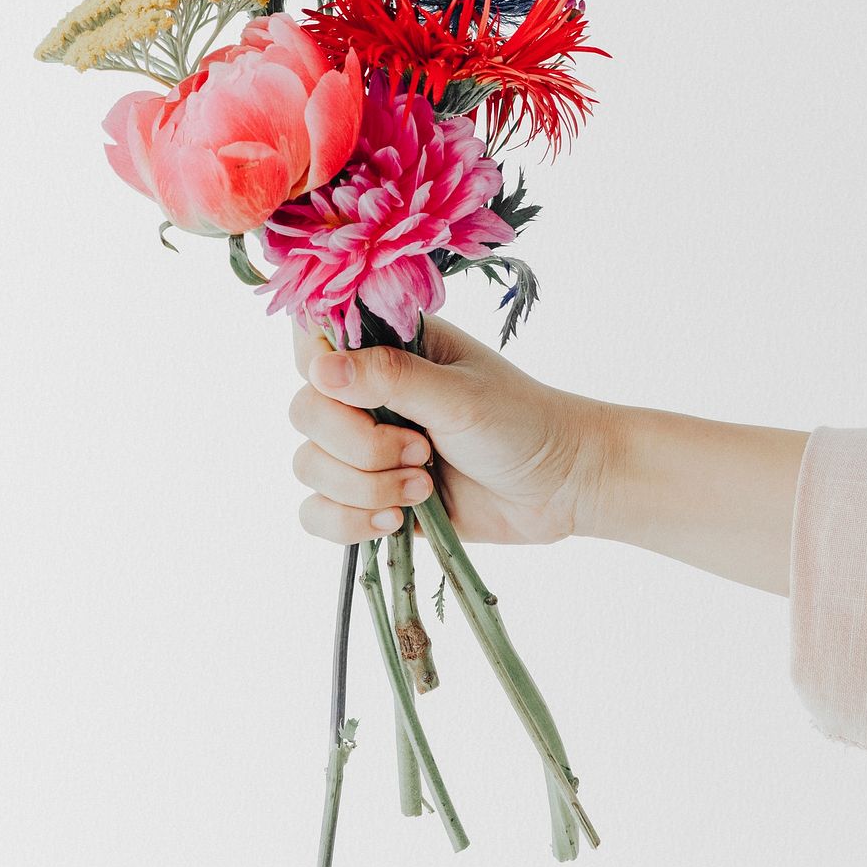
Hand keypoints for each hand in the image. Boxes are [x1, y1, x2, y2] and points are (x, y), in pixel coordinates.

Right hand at [288, 316, 611, 545]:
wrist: (561, 487)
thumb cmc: (522, 423)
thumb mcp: (459, 395)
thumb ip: (389, 378)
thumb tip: (320, 368)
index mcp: (387, 348)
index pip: (313, 343)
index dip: (319, 370)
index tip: (356, 396)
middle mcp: (367, 393)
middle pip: (305, 413)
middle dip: (357, 446)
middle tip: (420, 451)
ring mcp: (365, 448)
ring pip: (308, 467)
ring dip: (363, 488)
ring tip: (423, 488)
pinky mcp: (369, 497)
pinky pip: (318, 513)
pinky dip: (348, 523)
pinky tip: (396, 521)